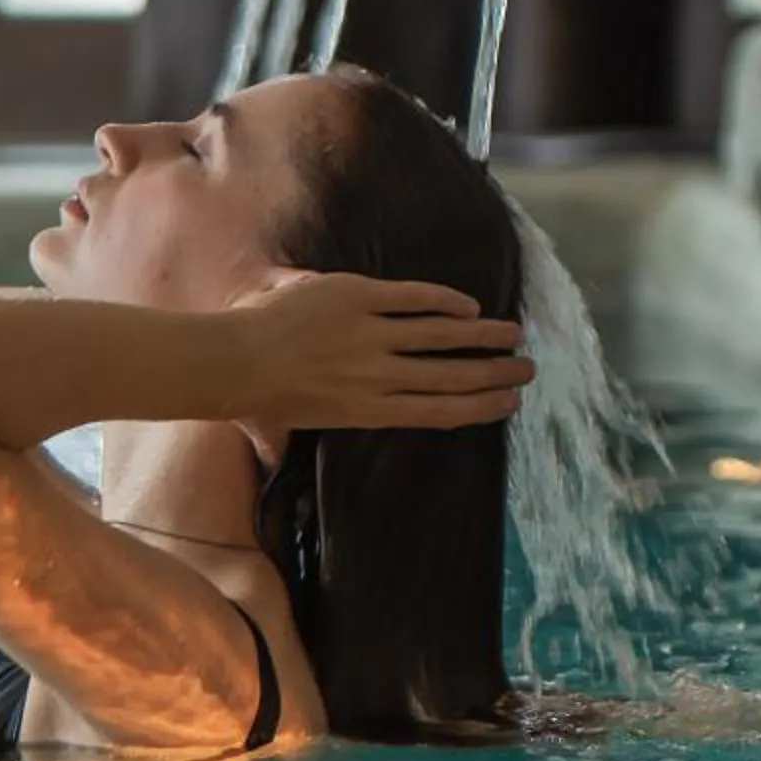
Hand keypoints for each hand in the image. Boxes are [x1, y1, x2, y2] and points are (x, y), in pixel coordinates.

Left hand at [226, 271, 532, 431]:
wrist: (232, 360)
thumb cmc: (248, 400)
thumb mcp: (273, 432)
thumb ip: (282, 444)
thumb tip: (271, 461)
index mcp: (368, 411)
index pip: (438, 411)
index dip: (478, 407)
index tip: (508, 403)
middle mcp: (379, 378)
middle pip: (452, 376)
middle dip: (494, 374)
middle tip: (527, 370)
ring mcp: (370, 336)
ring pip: (441, 336)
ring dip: (482, 336)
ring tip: (513, 335)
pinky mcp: (357, 298)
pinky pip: (411, 299)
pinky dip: (442, 302)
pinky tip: (467, 306)